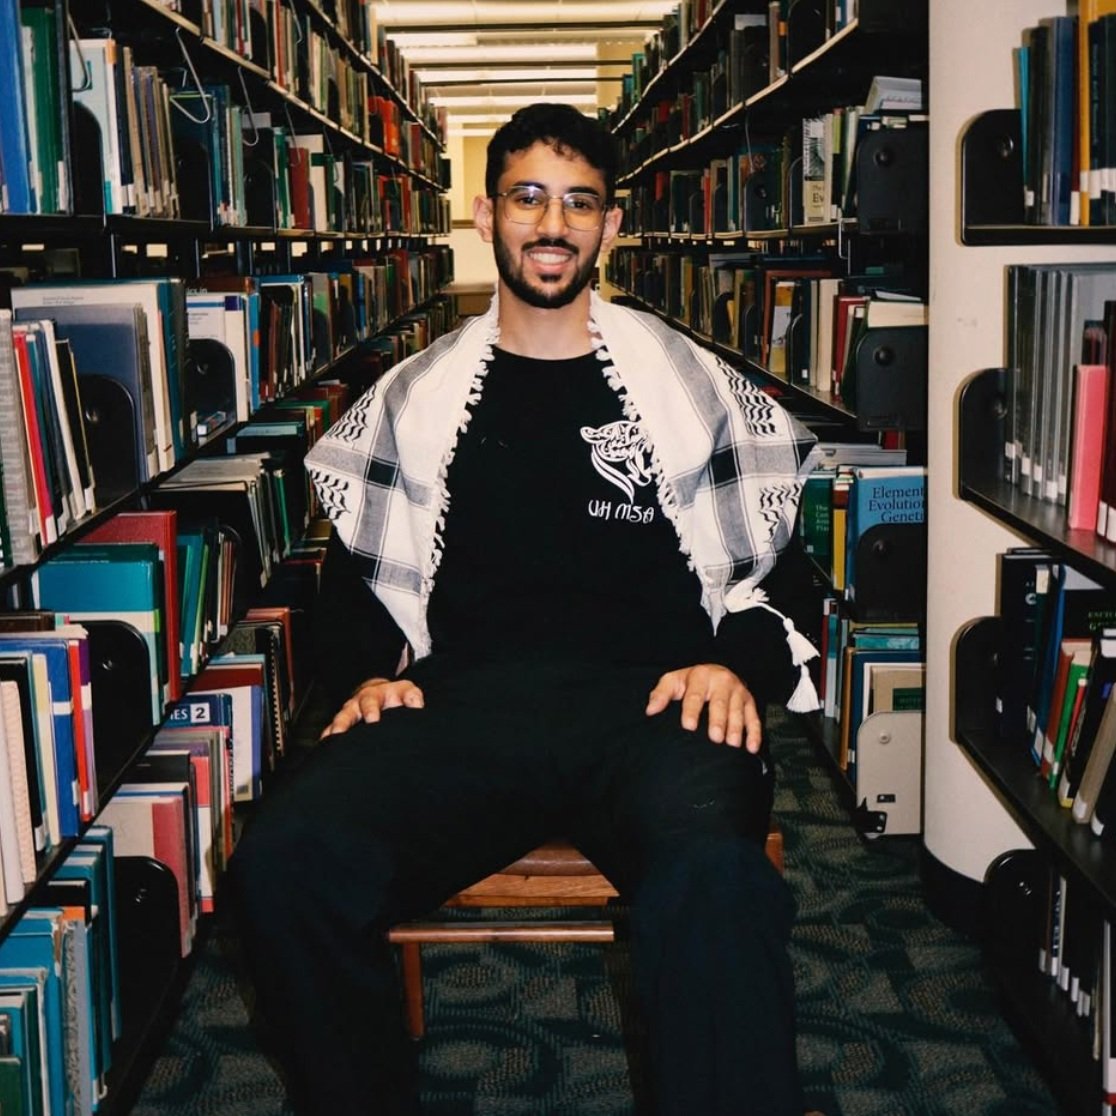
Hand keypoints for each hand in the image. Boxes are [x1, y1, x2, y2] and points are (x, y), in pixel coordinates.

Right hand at [319, 678, 424, 737]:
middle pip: (348, 712)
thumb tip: (418, 706)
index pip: (371, 702)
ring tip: (329, 743)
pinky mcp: (343, 722)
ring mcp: (349, 713)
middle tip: (342, 733)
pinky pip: (331, 730)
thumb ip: (412, 697)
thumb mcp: (407, 691)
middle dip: (345, 723)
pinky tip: (323, 748)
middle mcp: (358, 704)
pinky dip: (327, 738)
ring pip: (337, 722)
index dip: (371, 710)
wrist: (381, 691)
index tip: (372, 719)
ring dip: (333, 732)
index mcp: (374, 696)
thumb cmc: (397, 696)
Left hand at [645, 664, 761, 751]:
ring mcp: (737, 691)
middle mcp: (721, 681)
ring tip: (732, 744)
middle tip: (715, 738)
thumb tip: (650, 710)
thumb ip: (661, 694)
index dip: (692, 710)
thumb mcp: (673, 681)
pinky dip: (754, 733)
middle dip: (718, 721)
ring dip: (736, 728)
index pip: (695, 695)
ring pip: (738, 711)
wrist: (716, 671)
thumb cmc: (690, 682)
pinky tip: (751, 747)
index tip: (688, 726)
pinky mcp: (749, 701)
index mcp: (700, 676)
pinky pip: (754, 718)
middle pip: (719, 703)